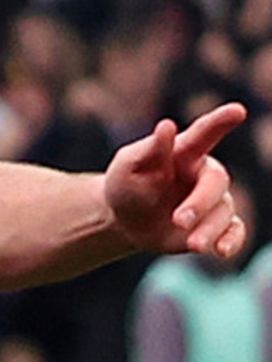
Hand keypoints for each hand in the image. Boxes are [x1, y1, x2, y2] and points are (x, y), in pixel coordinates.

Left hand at [105, 103, 247, 258]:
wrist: (124, 219)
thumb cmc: (126, 184)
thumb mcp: (128, 166)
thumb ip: (149, 149)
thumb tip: (166, 126)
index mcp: (183, 152)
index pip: (204, 134)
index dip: (220, 122)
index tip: (238, 110)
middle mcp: (203, 174)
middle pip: (216, 183)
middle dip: (200, 202)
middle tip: (179, 220)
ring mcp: (212, 200)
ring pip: (224, 212)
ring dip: (210, 229)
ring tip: (193, 245)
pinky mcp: (215, 226)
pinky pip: (234, 232)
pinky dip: (231, 242)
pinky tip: (220, 251)